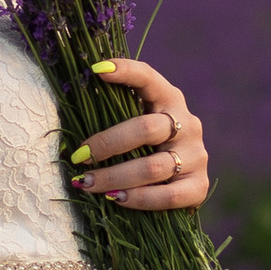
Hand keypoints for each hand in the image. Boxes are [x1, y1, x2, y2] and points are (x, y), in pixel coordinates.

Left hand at [71, 58, 211, 213]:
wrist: (180, 185)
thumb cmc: (144, 148)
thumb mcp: (133, 125)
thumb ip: (114, 115)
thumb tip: (70, 110)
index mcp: (169, 100)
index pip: (149, 78)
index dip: (126, 71)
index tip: (95, 70)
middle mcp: (188, 124)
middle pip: (146, 129)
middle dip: (107, 144)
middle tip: (79, 156)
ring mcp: (197, 156)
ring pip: (152, 167)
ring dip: (114, 177)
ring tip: (87, 183)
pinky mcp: (199, 186)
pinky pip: (168, 196)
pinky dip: (138, 199)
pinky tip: (115, 198)